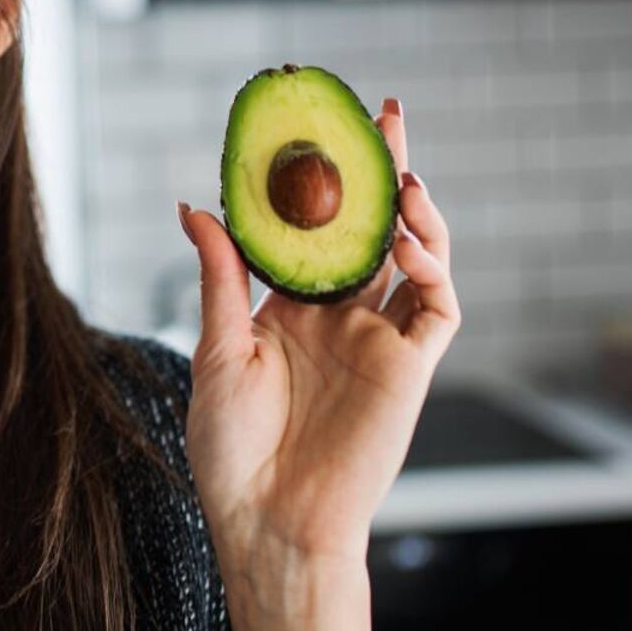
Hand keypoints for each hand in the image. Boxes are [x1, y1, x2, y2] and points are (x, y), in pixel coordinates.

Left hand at [180, 97, 457, 565]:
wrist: (268, 518)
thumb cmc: (232, 448)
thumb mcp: (217, 348)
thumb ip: (220, 274)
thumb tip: (194, 205)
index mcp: (291, 309)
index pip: (315, 228)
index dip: (322, 181)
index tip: (314, 128)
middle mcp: (340, 316)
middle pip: (371, 228)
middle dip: (382, 170)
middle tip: (382, 113)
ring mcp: (379, 339)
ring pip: (415, 256)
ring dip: (415, 210)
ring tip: (403, 169)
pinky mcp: (411, 367)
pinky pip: (437, 306)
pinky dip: (432, 268)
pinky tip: (408, 243)